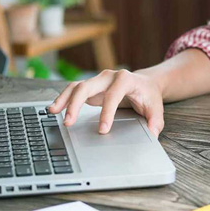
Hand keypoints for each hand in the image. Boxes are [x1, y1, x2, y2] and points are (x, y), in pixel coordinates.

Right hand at [48, 69, 164, 136]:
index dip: (107, 113)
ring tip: (53, 112)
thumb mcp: (156, 108)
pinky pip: (73, 90)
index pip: (113, 95)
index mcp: (126, 79)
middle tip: (69, 122)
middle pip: (88, 86)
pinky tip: (54, 109)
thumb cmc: (149, 96)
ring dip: (64, 99)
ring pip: (76, 86)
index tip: (102, 130)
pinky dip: (63, 99)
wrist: (145, 84)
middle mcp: (109, 77)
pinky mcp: (91, 87)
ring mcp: (98, 81)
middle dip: (76, 104)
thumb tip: (152, 134)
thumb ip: (155, 121)